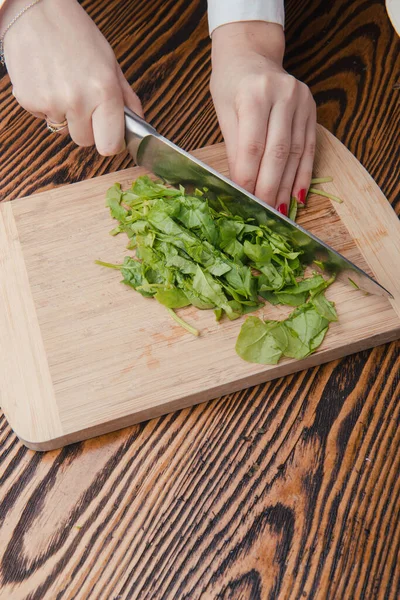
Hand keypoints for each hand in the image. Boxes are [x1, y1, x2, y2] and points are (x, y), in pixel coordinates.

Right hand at [1, 0, 142, 154]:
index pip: (110, 146)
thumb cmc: (74, 32)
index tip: (108, 134)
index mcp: (104, 91)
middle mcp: (78, 101)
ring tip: (63, 84)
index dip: (110, 142)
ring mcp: (51, 103)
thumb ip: (126, 97)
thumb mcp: (110, 63)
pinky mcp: (28, 101)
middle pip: (86, 142)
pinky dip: (45, 105)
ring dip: (65, 115)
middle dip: (87, 127)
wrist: (34, 10)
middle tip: (83, 100)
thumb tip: (138, 123)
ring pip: (64, 130)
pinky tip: (47, 80)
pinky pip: (43, 118)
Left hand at [210, 22, 315, 213]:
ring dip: (287, 185)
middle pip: (278, 151)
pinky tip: (298, 194)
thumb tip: (241, 186)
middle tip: (264, 212)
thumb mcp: (224, 113)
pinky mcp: (312, 110)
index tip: (245, 199)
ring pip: (296, 153)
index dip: (249, 176)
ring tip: (279, 210)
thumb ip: (235, 148)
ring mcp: (302, 101)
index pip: (253, 145)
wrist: (251, 55)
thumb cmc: (231, 85)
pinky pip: (309, 148)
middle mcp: (283, 95)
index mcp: (255, 94)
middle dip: (270, 186)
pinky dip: (303, 174)